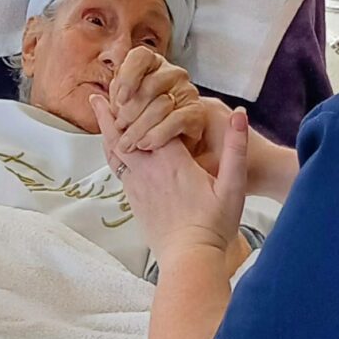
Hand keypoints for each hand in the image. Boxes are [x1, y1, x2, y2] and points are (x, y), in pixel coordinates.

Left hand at [91, 95, 249, 258]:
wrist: (189, 258)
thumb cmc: (214, 224)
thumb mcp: (234, 185)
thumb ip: (236, 148)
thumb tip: (241, 115)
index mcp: (173, 160)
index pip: (154, 119)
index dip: (147, 99)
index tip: (138, 80)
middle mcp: (149, 169)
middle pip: (125, 129)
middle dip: (115, 106)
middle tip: (106, 86)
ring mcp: (137, 184)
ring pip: (113, 147)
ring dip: (105, 124)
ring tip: (97, 105)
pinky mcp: (132, 198)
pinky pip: (115, 166)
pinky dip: (109, 147)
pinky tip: (110, 142)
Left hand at [109, 47, 204, 154]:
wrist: (174, 144)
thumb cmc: (148, 122)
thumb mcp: (126, 111)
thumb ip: (112, 103)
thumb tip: (94, 99)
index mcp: (151, 66)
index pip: (140, 56)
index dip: (127, 76)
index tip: (119, 100)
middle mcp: (171, 74)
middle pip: (150, 83)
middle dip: (130, 110)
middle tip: (121, 127)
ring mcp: (186, 91)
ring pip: (162, 102)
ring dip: (141, 126)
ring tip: (132, 140)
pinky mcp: (196, 112)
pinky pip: (176, 120)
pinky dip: (157, 134)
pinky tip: (148, 142)